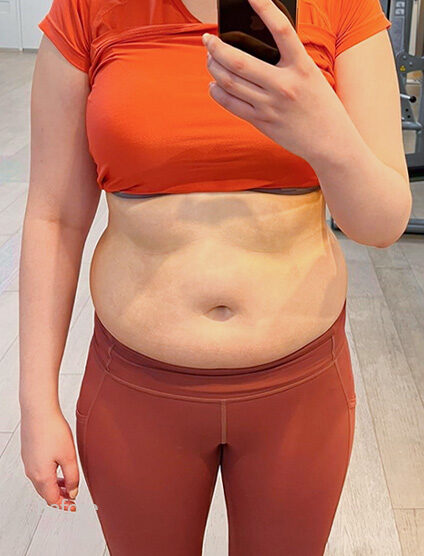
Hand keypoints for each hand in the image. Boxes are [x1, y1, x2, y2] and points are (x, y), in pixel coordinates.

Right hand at [20, 407, 78, 510]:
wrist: (38, 411)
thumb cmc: (52, 430)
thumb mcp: (69, 456)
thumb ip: (72, 477)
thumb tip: (72, 492)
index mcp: (42, 476)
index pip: (52, 499)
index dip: (64, 504)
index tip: (74, 504)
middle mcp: (32, 472)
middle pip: (45, 492)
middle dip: (59, 496)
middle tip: (72, 493)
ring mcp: (28, 463)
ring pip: (41, 482)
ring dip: (54, 485)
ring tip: (68, 480)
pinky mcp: (28, 454)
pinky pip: (38, 471)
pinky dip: (48, 475)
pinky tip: (58, 466)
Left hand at [202, 0, 344, 163]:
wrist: (330, 142)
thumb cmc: (321, 106)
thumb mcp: (311, 77)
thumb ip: (287, 62)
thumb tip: (253, 47)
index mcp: (302, 67)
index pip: (282, 30)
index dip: (265, 8)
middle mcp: (284, 85)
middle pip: (239, 61)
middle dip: (216, 47)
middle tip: (207, 39)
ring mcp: (270, 105)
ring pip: (230, 82)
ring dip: (214, 68)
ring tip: (210, 59)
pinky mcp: (262, 122)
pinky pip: (231, 104)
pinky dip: (218, 92)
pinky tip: (214, 85)